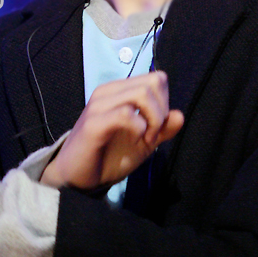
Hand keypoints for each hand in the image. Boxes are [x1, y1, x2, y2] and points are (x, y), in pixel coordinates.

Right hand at [41, 71, 183, 189]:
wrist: (77, 178)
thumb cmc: (108, 157)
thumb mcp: (144, 143)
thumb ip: (162, 129)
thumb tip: (180, 115)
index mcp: (119, 91)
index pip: (156, 78)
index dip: (164, 102)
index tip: (156, 127)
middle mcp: (108, 92)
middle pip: (153, 82)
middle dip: (161, 111)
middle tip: (152, 135)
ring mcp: (99, 105)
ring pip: (141, 94)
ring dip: (152, 120)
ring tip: (144, 139)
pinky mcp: (93, 123)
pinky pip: (126, 114)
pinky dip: (139, 129)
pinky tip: (134, 142)